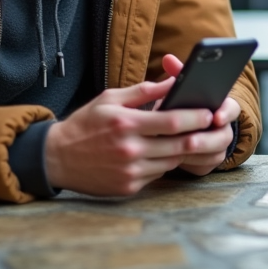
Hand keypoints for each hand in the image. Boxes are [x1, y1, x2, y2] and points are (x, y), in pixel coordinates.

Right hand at [43, 63, 229, 195]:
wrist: (57, 158)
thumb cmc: (86, 123)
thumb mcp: (111, 98)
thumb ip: (144, 91)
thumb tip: (174, 81)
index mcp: (126, 124)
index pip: (172, 122)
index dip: (195, 118)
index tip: (209, 112)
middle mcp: (129, 150)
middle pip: (178, 145)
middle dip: (198, 135)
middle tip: (210, 127)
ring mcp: (130, 172)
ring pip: (171, 162)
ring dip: (182, 150)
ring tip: (190, 137)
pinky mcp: (128, 187)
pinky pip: (157, 174)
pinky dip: (165, 163)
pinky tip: (164, 153)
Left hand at [158, 53, 239, 175]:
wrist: (182, 128)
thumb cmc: (183, 105)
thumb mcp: (182, 89)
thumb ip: (180, 75)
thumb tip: (168, 58)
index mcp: (221, 107)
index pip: (232, 108)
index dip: (226, 113)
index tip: (215, 116)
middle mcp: (224, 128)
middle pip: (225, 136)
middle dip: (207, 139)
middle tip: (190, 140)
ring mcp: (217, 147)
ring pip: (215, 154)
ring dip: (197, 154)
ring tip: (179, 151)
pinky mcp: (207, 163)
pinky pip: (204, 167)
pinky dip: (191, 164)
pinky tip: (176, 160)